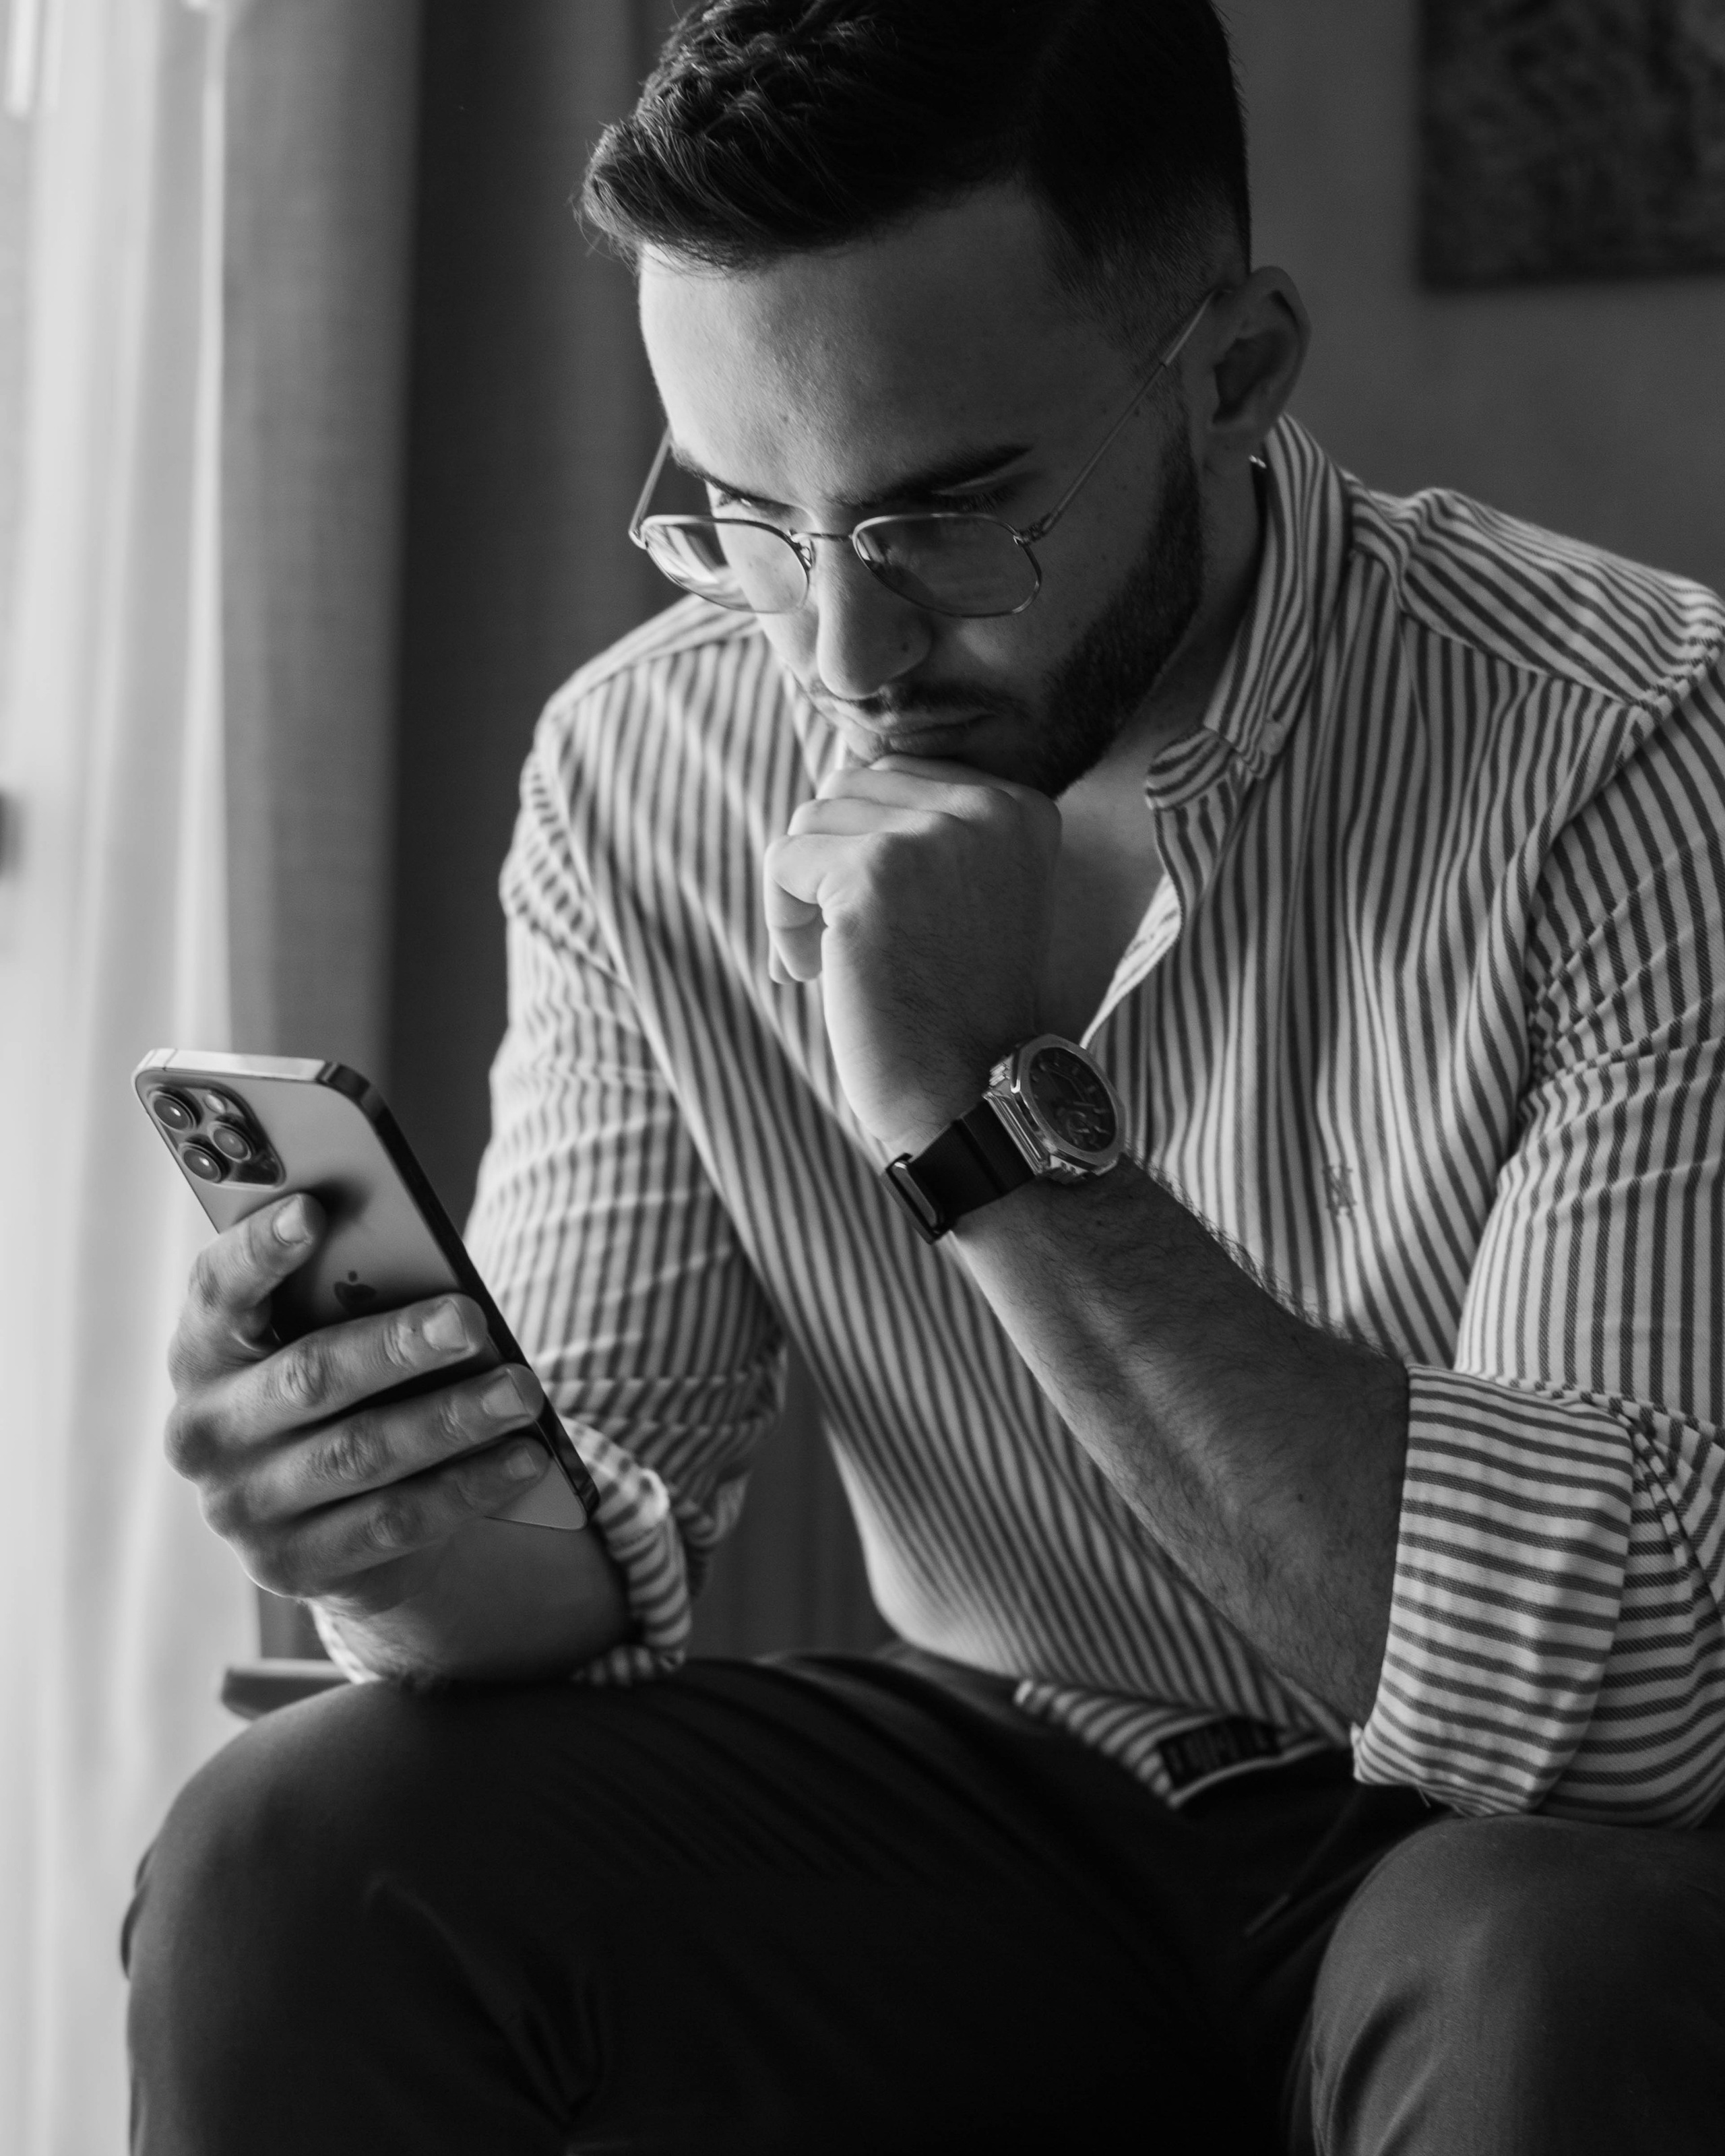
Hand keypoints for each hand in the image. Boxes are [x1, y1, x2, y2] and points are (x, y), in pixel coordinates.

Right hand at [164, 1192, 552, 1620]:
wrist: (328, 1516)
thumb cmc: (341, 1382)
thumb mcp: (328, 1334)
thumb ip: (348, 1297)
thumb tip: (429, 1276)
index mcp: (203, 1348)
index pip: (217, 1289)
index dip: (260, 1250)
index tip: (313, 1211)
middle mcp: (205, 1429)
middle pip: (309, 1376)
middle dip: (397, 1346)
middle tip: (471, 1321)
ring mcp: (243, 1507)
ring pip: (360, 1454)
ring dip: (451, 1419)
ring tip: (522, 1391)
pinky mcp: (294, 1565)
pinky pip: (393, 1521)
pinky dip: (466, 1487)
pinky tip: (523, 1456)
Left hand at [763, 756, 1059, 1153]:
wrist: (978, 1095)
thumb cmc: (961, 1008)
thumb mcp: (972, 895)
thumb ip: (929, 829)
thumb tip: (839, 767)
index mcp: (1020, 808)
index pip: (898, 774)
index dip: (867, 844)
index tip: (881, 918)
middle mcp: (987, 807)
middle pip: (849, 787)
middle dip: (829, 861)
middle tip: (844, 941)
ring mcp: (931, 836)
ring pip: (810, 818)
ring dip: (802, 894)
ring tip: (829, 961)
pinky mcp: (874, 872)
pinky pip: (782, 860)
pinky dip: (780, 920)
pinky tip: (809, 975)